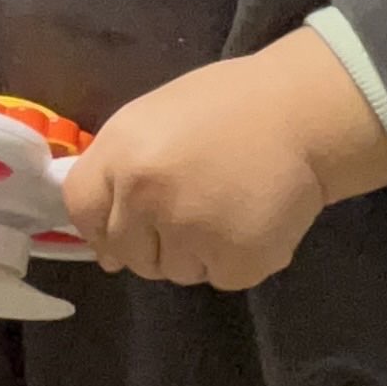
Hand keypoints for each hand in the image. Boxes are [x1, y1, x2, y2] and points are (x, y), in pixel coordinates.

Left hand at [61, 30, 386, 290]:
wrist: (304, 112)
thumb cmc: (226, 108)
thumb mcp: (153, 120)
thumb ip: (117, 173)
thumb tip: (106, 253)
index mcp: (122, 155)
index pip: (82, 211)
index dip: (101, 221)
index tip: (129, 219)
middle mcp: (147, 199)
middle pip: (126, 253)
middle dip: (153, 240)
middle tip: (194, 205)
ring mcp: (192, 234)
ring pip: (173, 272)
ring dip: (196, 253)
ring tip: (228, 207)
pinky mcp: (236, 261)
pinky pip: (219, 278)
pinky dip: (235, 260)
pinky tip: (252, 220)